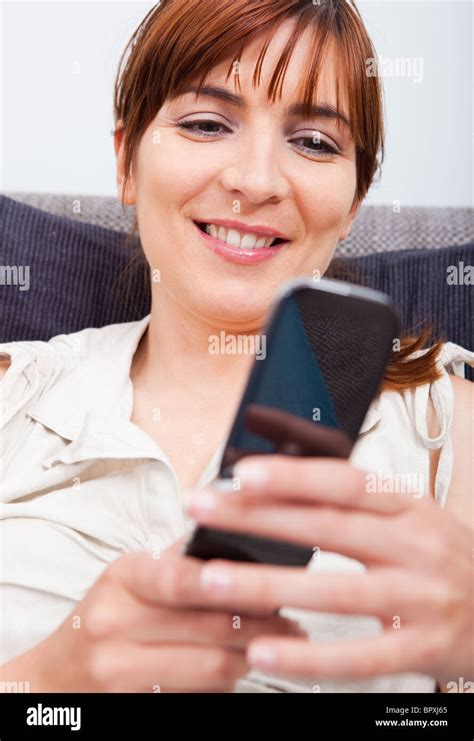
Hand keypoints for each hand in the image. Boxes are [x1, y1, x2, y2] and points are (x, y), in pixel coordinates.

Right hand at [2, 537, 300, 692]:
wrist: (54, 680)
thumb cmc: (102, 620)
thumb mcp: (127, 580)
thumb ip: (176, 561)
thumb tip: (238, 535)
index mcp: (122, 578)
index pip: (181, 578)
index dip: (230, 582)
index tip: (271, 581)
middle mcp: (115, 623)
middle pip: (209, 628)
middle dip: (261, 626)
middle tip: (292, 622)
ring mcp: (120, 670)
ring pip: (212, 668)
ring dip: (251, 657)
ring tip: (277, 645)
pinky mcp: (133, 706)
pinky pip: (198, 697)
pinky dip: (226, 684)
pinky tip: (240, 669)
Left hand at [186, 456, 472, 685]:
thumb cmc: (445, 558)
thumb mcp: (410, 516)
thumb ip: (355, 503)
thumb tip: (281, 486)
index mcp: (407, 506)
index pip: (343, 481)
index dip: (292, 475)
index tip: (240, 473)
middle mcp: (414, 545)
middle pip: (327, 527)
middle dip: (257, 517)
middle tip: (203, 510)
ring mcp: (419, 597)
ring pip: (333, 591)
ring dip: (267, 585)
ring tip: (213, 580)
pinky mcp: (422, 648)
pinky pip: (357, 655)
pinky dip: (306, 655)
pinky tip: (263, 649)